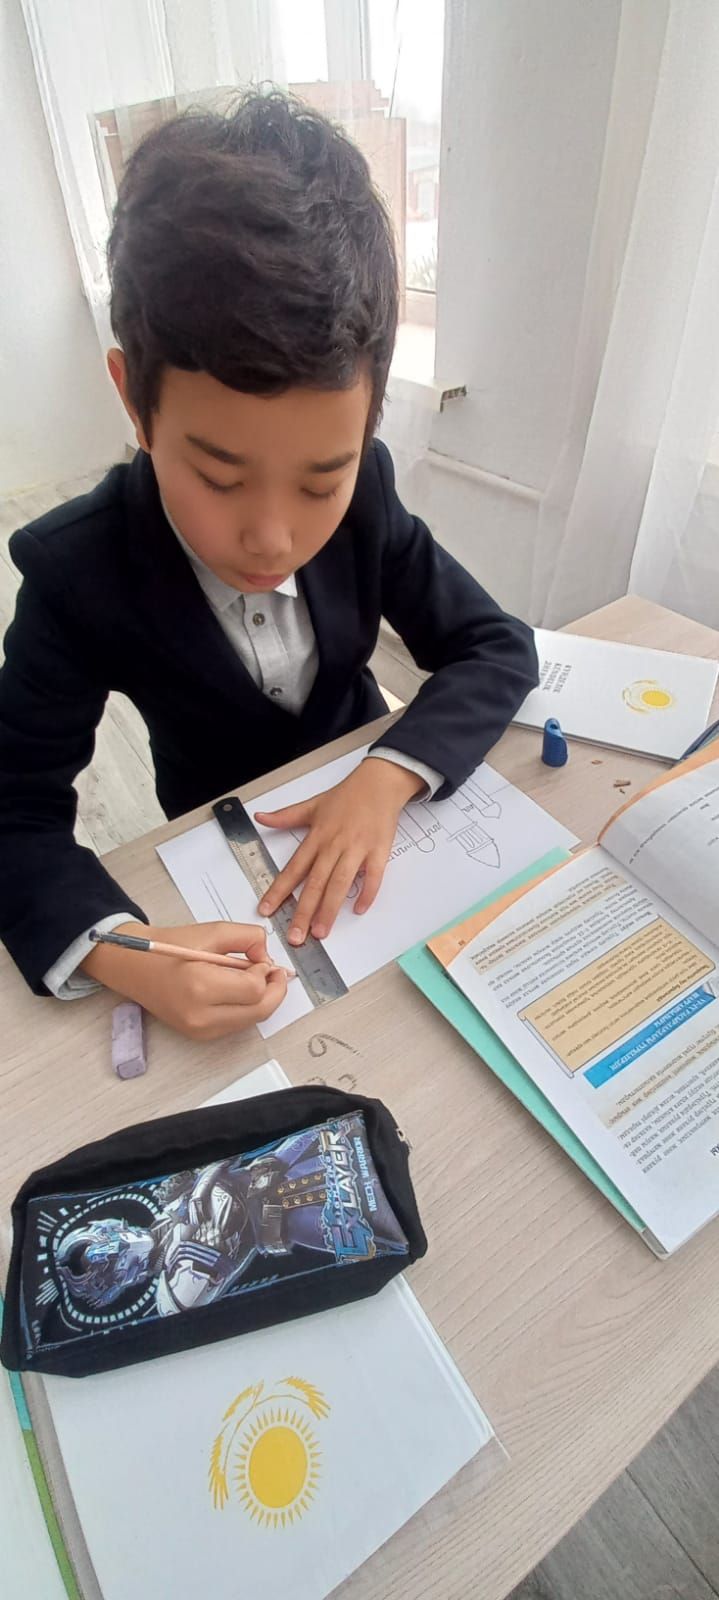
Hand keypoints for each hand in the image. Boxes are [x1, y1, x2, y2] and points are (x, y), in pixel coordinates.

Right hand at [82, 920, 287, 1040]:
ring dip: (261, 1000)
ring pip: (251, 1020)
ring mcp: (199, 1030)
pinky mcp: (199, 1035)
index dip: (266, 973)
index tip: (262, 959)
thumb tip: (268, 957)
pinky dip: (246, 1008)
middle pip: (259, 1011)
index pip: (254, 989)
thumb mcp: (212, 931)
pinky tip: (238, 991)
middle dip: (274, 991)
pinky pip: (237, 1025)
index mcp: (200, 986)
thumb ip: (247, 938)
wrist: (134, 966)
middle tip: (275, 972)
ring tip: (253, 977)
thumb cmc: (168, 947)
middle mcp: (200, 1015)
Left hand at [255, 757, 423, 944]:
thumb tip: (260, 817)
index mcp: (317, 837)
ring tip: (321, 932)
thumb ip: (286, 816)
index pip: (293, 869)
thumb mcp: (312, 805)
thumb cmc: (347, 796)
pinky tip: (358, 910)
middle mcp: (334, 845)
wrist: (379, 783)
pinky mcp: (378, 851)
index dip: (279, 890)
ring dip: (330, 909)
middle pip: (315, 883)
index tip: (266, 910)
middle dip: (304, 912)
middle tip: (295, 936)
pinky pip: (373, 877)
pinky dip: (367, 894)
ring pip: (340, 883)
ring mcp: (357, 849)